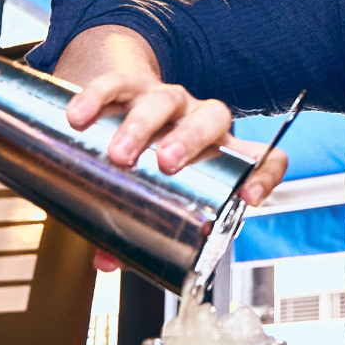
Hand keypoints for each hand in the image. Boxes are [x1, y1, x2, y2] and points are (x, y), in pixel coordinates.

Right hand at [75, 72, 287, 274]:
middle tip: (164, 164)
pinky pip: (117, 83)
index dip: (264, 175)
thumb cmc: (149, 159)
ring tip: (119, 152)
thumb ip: (135, 230)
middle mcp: (199, 119)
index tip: (248, 197)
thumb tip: (107, 261)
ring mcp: (167, 99)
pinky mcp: (130, 85)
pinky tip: (80, 117)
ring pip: (165, 100)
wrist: (124, 107)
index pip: (261, 156)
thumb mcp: (154, 194)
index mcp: (219, 152)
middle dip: (189, 140)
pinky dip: (98, 97)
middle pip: (211, 118)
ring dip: (142, 126)